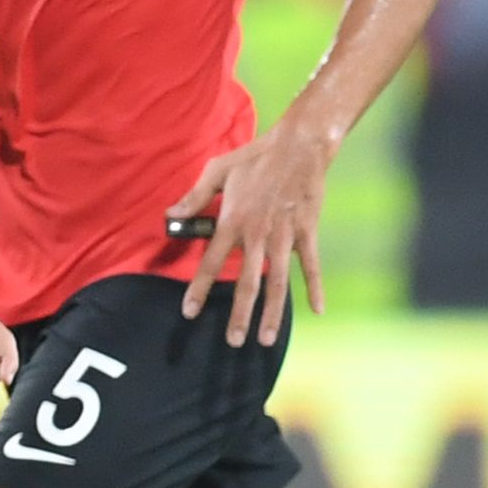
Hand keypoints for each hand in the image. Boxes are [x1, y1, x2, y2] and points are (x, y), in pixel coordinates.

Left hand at [169, 122, 331, 346]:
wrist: (299, 146)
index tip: (188, 313)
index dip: (198, 289)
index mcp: (232, 222)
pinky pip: (311, 266)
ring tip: (266, 340)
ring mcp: (283, 236)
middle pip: (246, 284)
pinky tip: (318, 311)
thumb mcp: (216, 171)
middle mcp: (256, 235)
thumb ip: (193, 198)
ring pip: (278, 283)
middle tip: (233, 342)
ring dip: (272, 313)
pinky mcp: (306, 232)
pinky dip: (316, 288)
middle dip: (239, 315)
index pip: (211, 264)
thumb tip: (169, 217)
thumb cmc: (254, 157)